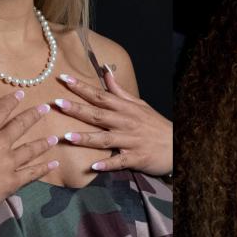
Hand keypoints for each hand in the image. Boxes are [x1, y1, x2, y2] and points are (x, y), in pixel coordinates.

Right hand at [0, 83, 60, 224]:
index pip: (1, 110)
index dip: (11, 101)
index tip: (22, 94)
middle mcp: (2, 143)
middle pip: (21, 126)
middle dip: (34, 115)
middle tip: (46, 108)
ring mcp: (10, 162)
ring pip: (31, 149)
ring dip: (43, 143)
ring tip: (54, 138)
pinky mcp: (13, 180)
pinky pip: (32, 173)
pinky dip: (44, 168)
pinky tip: (54, 164)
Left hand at [53, 68, 172, 176]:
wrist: (178, 144)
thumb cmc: (155, 125)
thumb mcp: (140, 104)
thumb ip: (119, 91)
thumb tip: (106, 71)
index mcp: (126, 108)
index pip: (101, 95)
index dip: (82, 87)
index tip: (64, 78)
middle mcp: (126, 122)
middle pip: (99, 115)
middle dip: (78, 109)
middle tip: (58, 103)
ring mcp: (131, 140)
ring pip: (106, 139)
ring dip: (87, 138)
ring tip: (68, 137)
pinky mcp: (136, 157)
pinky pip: (120, 161)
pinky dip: (108, 163)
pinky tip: (94, 166)